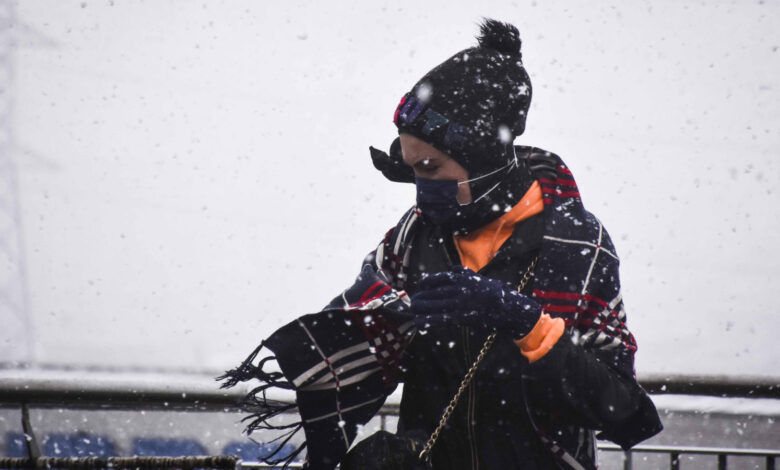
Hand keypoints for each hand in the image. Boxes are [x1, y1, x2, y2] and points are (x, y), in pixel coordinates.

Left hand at [410, 267, 540, 337]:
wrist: (508, 308)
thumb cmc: (496, 293)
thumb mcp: (480, 278)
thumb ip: (465, 272)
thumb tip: (453, 268)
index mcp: (463, 278)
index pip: (439, 278)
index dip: (427, 282)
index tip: (421, 285)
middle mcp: (458, 289)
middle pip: (433, 291)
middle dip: (421, 296)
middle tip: (412, 300)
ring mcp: (458, 303)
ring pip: (433, 304)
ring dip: (420, 307)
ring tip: (412, 309)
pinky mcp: (460, 317)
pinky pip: (439, 318)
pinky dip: (426, 320)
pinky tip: (417, 323)